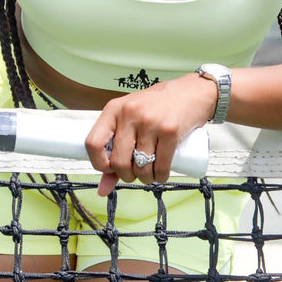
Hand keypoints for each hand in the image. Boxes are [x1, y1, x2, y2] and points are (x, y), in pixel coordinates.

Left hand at [83, 72, 215, 192]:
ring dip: (145, 178)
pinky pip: (161, 166)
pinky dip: (160, 177)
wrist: (189, 92)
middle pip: (118, 161)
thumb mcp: (130, 119)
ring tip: (148, 174)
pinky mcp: (170, 131)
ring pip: (140, 167)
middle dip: (125, 176)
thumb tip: (102, 190)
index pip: (93, 143)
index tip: (109, 168)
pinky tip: (160, 175)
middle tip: (133, 173)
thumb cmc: (155, 106)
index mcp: (113, 109)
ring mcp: (150, 122)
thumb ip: (114, 149)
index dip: (98, 163)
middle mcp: (129, 114)